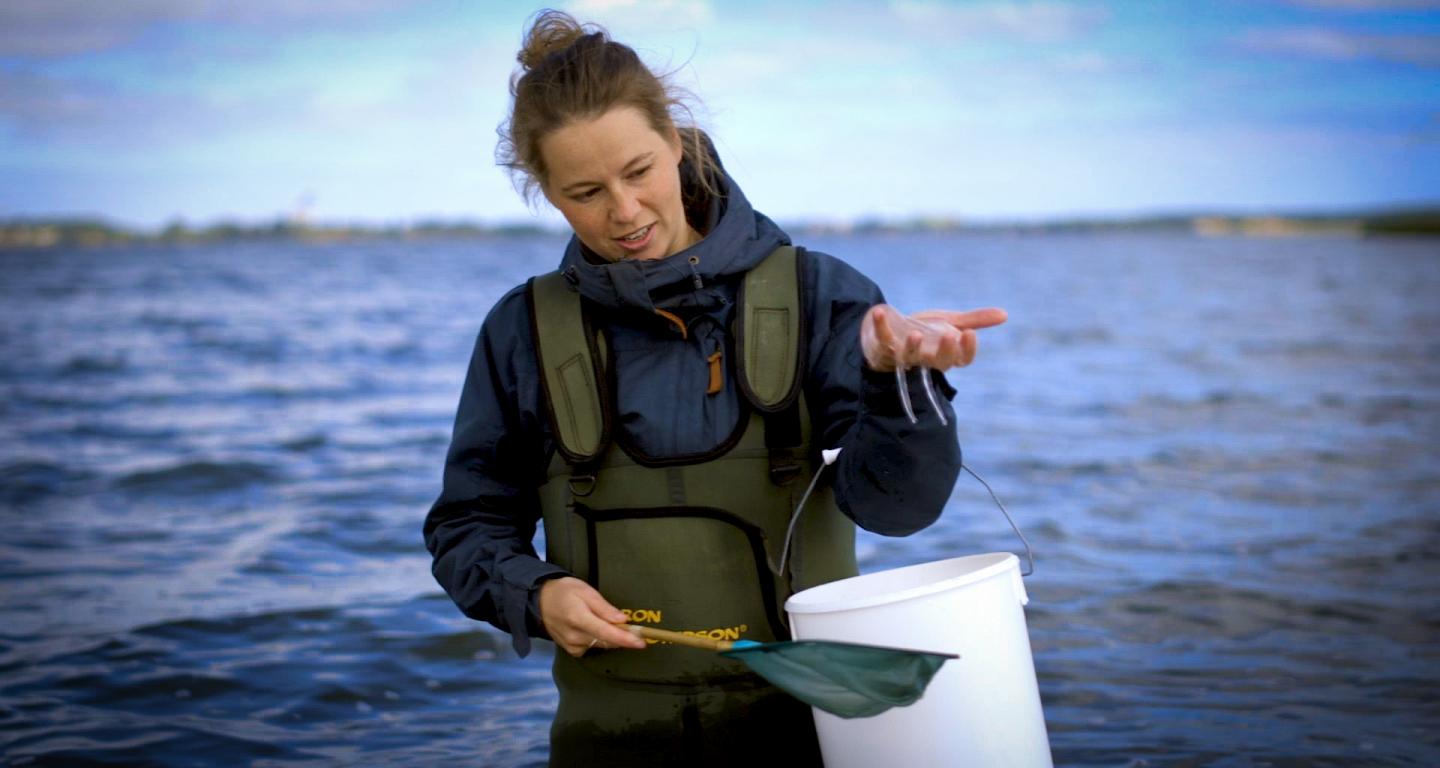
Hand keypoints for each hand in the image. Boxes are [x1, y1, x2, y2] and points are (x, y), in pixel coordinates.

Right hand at [537, 576, 647, 656]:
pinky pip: (592, 648)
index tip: (642, 642)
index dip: (626, 639)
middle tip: (635, 628)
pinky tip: (592, 628)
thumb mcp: (585, 591)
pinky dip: (598, 640)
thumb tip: (623, 620)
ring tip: (605, 620)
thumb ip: (604, 607)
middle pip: (607, 641)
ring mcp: (571, 645)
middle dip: (623, 636)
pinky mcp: (571, 651)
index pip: (607, 633)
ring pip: (601, 645)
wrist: (539, 601)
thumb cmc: (564, 592)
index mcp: (578, 618)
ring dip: (610, 637)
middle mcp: (574, 636)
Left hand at [861, 304, 1007, 371]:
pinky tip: (880, 310)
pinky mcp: (882, 347)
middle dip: (944, 351)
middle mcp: (926, 359)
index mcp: (945, 354)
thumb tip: (1005, 314)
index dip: (967, 350)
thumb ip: (974, 320)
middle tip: (950, 336)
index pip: (961, 360)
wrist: (889, 332)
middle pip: (938, 362)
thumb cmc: (924, 331)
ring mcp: (903, 355)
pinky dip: (879, 325)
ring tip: (915, 333)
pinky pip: (881, 338)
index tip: (970, 334)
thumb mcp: (949, 323)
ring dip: (912, 346)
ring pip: (909, 357)